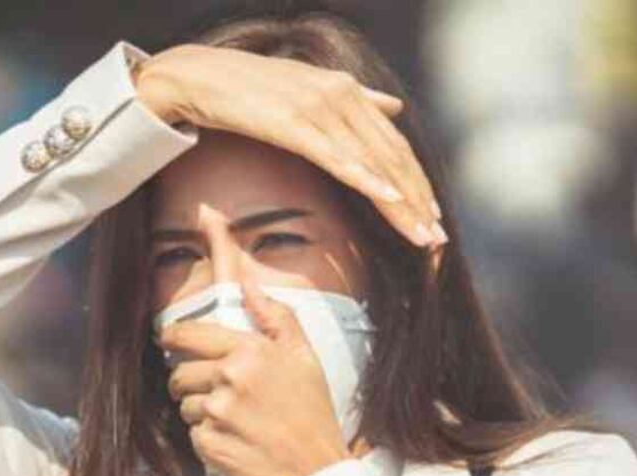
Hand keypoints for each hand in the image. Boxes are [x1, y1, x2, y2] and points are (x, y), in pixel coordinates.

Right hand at [134, 43, 446, 250]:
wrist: (198, 77)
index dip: (416, 181)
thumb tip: (394, 106)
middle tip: (438, 238)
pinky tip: (390, 201)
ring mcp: (319, 109)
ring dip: (402, 204)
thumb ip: (355, 98)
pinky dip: (368, 180)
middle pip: (391, 158)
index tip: (433, 215)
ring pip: (372, 163)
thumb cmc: (247, 88)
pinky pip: (339, 158)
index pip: (392, 145)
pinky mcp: (295, 124)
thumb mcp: (309, 89)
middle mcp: (341, 96)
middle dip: (418, 201)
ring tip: (421, 236)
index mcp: (347, 91)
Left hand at [158, 270, 350, 475]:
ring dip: (200, 412)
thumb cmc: (313, 415)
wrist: (316, 473)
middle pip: (180, 374)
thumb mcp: (304, 357)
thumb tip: (247, 286)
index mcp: (251, 352)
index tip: (167, 340)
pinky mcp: (210, 444)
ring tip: (234, 421)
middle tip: (213, 393)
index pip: (191, 335)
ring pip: (184, 406)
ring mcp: (218, 413)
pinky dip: (207, 438)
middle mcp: (231, 378)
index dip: (172, 337)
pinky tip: (235, 441)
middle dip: (188, 382)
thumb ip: (276, 317)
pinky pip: (192, 434)